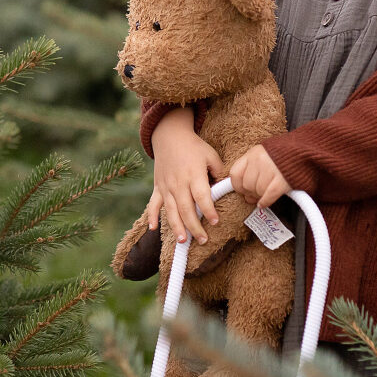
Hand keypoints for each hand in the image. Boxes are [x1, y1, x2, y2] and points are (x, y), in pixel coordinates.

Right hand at [148, 107, 224, 245]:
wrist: (170, 136)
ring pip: (171, 211)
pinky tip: (153, 228)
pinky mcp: (158, 187)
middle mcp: (179, 183)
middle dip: (195, 226)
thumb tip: (224, 189)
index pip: (202, 197)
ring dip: (177, 227)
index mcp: (194, 175)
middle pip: (186, 209)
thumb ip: (219, 172)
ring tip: (183, 241)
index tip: (216, 222)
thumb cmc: (194, 147)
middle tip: (203, 240)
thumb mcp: (211, 155)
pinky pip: (153, 204)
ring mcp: (166, 186)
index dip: (208, 210)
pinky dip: (152, 216)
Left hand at [228, 145, 290, 207]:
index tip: (242, 190)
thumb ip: (252, 168)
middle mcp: (259, 160)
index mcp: (253, 153)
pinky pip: (268, 196)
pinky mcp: (282, 181)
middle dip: (250, 192)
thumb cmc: (285, 154)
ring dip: (260, 196)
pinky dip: (265, 201)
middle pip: (247, 185)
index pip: (235, 173)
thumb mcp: (264, 154)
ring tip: (265, 194)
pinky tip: (264, 203)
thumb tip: (244, 193)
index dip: (237, 185)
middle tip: (255, 195)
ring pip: (258, 191)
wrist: (307, 151)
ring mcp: (271, 170)